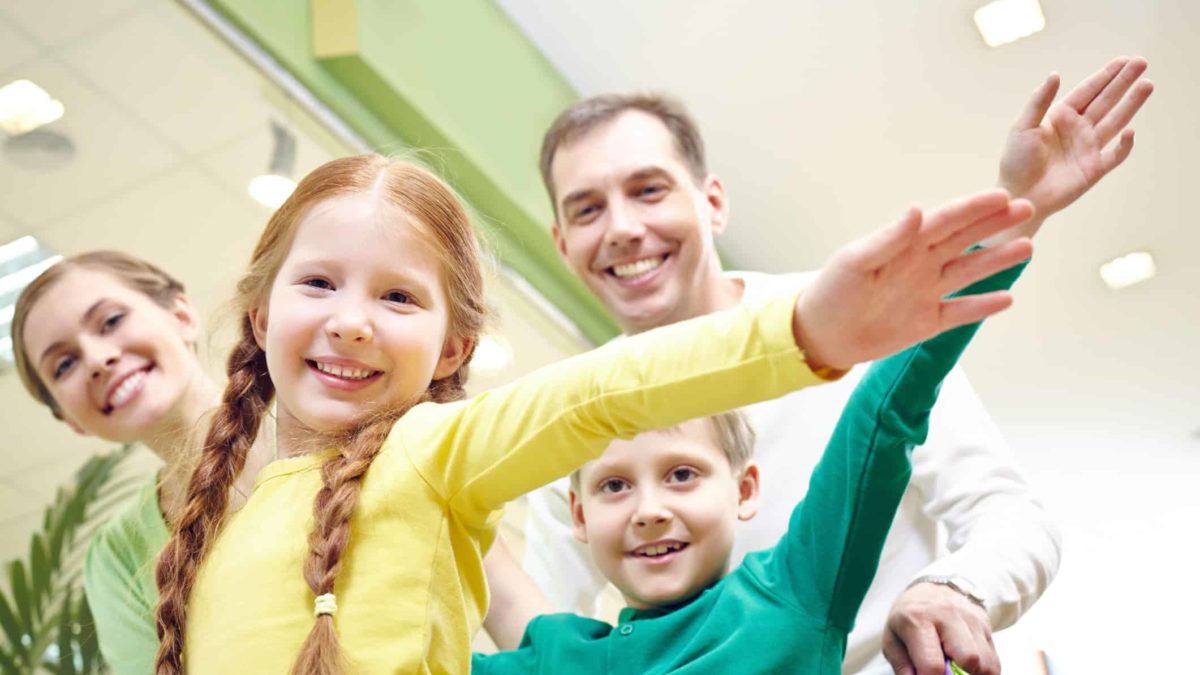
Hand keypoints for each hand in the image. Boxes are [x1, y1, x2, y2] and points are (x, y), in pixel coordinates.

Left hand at [794, 189, 1032, 370]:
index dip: (973, 208)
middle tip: (1028, 207)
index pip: (944, 221)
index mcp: (903, 244)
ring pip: (969, 273)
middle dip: (995, 224)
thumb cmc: (832, 292)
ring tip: (1027, 247)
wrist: (820, 335)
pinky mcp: (928, 322)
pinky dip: (982, 306)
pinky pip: (961, 312)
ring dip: (997, 260)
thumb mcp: (856, 262)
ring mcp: (927, 292)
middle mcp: (921, 264)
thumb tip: (917, 209)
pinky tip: (1007, 298)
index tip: (1002, 196)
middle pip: (964, 240)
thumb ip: (889, 239)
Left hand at [882, 582, 997, 674]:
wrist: (932, 589)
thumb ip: (902, 665)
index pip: (932, 664)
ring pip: (986, 662)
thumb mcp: (893, 638)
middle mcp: (947, 616)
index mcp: (918, 620)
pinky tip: (970, 667)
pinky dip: (985, 670)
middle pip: (970, 659)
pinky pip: (994, 660)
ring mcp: (970, 619)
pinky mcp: (986, 625)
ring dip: (975, 674)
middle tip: (948, 674)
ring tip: (958, 670)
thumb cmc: (910, 618)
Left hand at [995, 56, 1153, 240]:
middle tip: (1142, 63)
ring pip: (1115, 121)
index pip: (1088, 91)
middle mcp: (1078, 129)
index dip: (1106, 75)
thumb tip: (1056, 74)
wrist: (1019, 195)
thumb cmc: (1016, 161)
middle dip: (1123, 82)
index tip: (1124, 60)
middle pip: (1106, 101)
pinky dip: (1124, 144)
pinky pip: (1115, 155)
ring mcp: (1088, 148)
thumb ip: (1039, 101)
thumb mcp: (1023, 126)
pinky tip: (1130, 131)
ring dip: (1131, 104)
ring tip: (1147, 85)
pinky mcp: (1094, 168)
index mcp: (1061, 116)